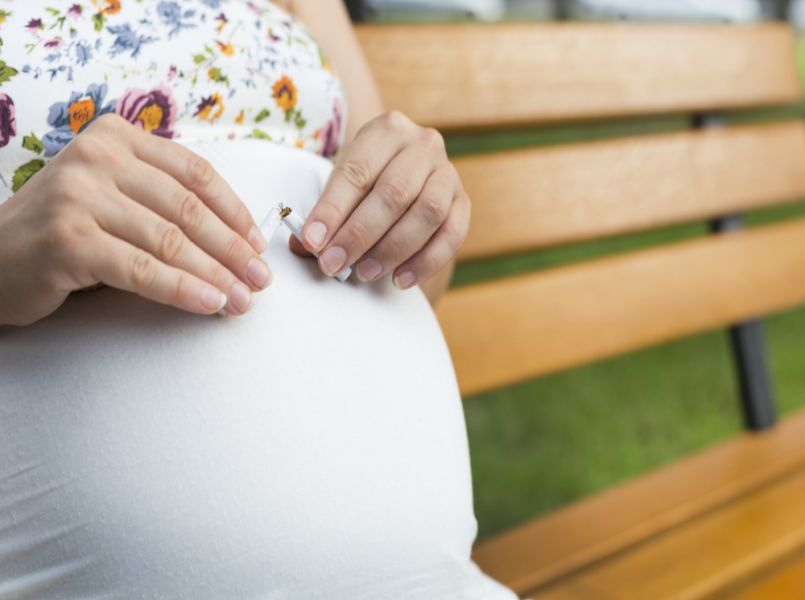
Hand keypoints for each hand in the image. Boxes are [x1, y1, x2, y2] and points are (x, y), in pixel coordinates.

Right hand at [0, 114, 270, 325]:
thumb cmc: (65, 230)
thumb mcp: (114, 196)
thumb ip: (162, 201)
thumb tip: (237, 240)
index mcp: (117, 138)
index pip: (195, 173)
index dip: (235, 212)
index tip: (259, 244)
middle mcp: (97, 157)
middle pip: (188, 209)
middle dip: (232, 250)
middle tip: (260, 280)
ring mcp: (79, 195)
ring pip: (170, 241)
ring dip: (215, 275)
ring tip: (241, 300)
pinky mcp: (68, 239)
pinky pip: (143, 269)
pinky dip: (182, 290)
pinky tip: (209, 304)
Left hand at [291, 111, 469, 289]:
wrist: (408, 176)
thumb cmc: (368, 182)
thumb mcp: (343, 184)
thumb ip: (325, 214)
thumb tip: (306, 247)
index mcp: (387, 130)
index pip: (357, 171)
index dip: (333, 210)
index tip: (313, 242)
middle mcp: (423, 145)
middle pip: (395, 192)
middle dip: (360, 234)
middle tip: (334, 264)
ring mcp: (448, 173)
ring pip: (427, 212)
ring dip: (393, 249)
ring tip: (365, 273)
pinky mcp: (464, 202)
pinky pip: (452, 235)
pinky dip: (426, 262)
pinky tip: (400, 280)